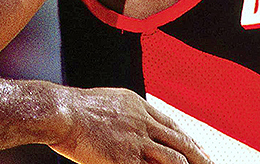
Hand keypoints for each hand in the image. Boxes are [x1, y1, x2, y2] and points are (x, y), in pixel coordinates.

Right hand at [50, 87, 211, 163]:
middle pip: (179, 140)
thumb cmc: (73, 108)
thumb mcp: (106, 101)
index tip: (197, 148)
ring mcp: (135, 141)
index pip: (170, 124)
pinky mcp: (125, 158)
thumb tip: (132, 123)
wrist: (60, 111)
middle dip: (198, 155)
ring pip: (173, 158)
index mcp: (136, 105)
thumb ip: (124, 113)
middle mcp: (141, 121)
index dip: (186, 138)